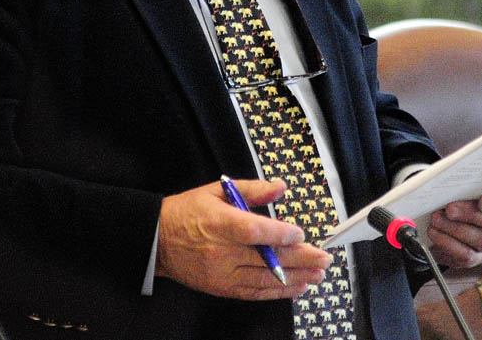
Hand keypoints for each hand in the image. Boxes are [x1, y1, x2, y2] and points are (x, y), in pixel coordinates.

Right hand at [156, 178, 331, 299]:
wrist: (158, 241)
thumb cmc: (188, 211)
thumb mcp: (217, 190)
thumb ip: (252, 190)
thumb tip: (280, 187)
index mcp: (220, 223)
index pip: (255, 232)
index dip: (281, 234)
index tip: (301, 233)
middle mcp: (222, 251)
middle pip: (267, 258)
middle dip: (300, 259)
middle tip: (324, 258)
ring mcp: (222, 274)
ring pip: (265, 279)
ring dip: (295, 278)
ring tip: (318, 275)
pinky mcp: (222, 289)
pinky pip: (254, 292)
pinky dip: (277, 292)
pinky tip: (296, 287)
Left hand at [427, 181, 481, 268]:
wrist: (440, 208)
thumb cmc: (454, 187)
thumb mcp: (460, 177)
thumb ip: (463, 176)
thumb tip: (449, 178)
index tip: (481, 201)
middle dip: (470, 214)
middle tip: (449, 209)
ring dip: (454, 229)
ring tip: (435, 219)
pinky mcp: (475, 256)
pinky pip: (467, 255)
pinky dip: (447, 243)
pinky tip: (433, 232)